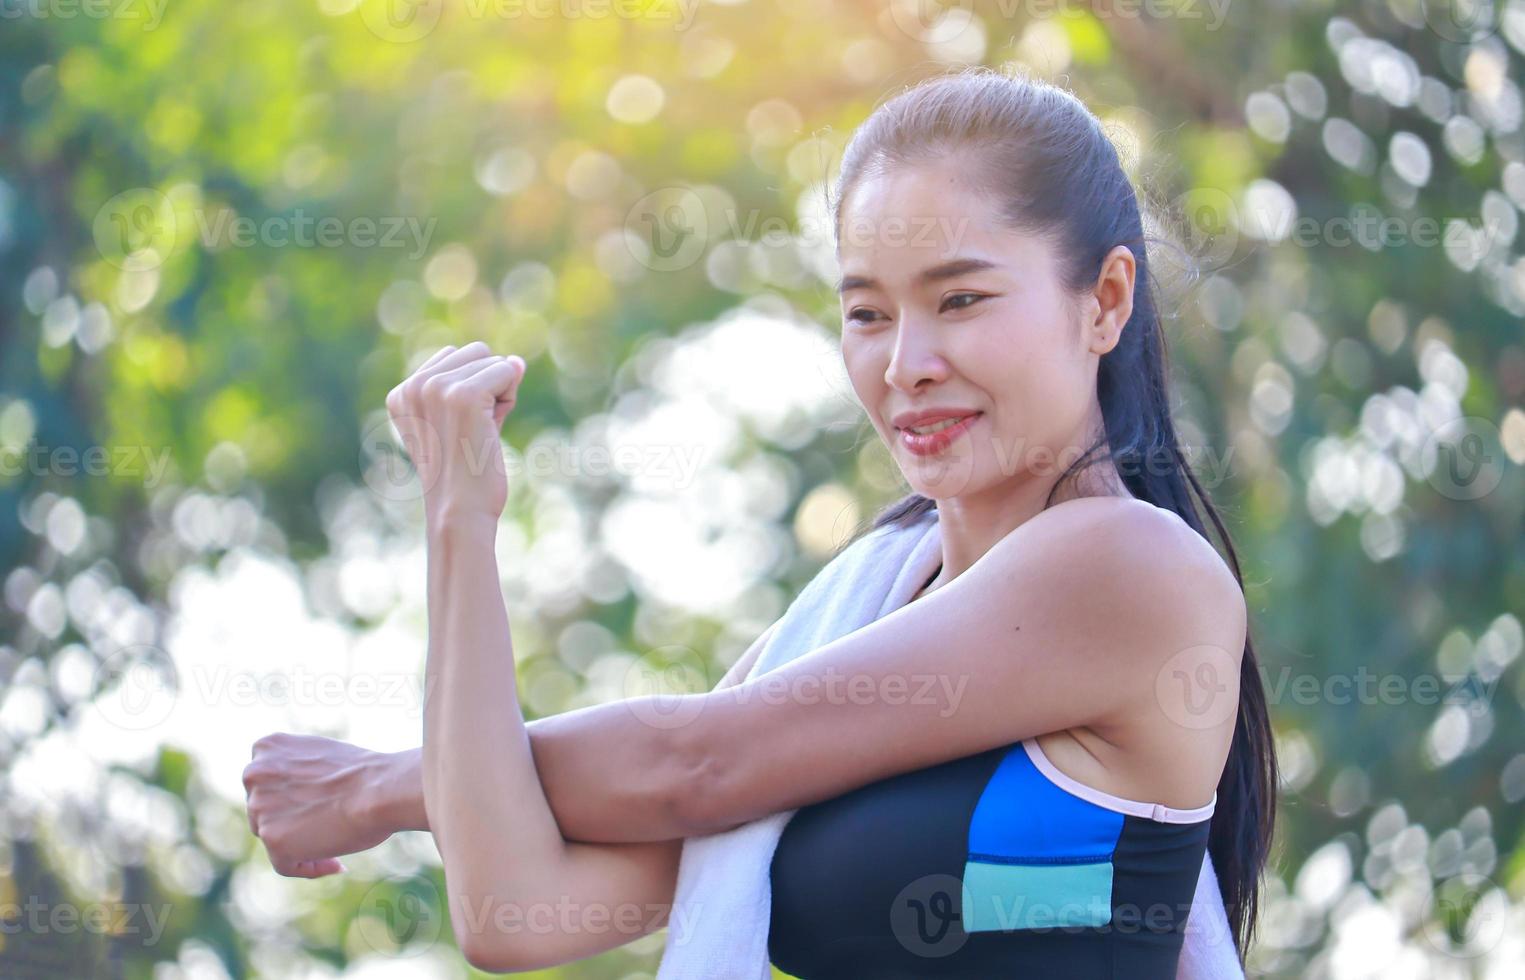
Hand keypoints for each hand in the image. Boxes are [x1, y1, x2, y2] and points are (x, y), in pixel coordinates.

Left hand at [243, 732, 400, 877]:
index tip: (320, 808)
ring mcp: (259, 807)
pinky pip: (285, 865)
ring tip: (338, 846)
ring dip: (303, 846)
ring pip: (274, 839)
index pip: (267, 784)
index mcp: (268, 747)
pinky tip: (338, 863)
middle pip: (264, 812)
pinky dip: (310, 868)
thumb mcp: (323, 757)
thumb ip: (298, 773)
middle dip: (293, 823)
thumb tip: (296, 800)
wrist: (382, 789)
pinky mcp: (272, 837)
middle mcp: (254, 773)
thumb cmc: (367, 774)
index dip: (292, 800)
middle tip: (330, 828)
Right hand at [384, 341, 526, 524]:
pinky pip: (507, 370)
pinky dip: (510, 397)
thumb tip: (517, 360)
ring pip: (493, 360)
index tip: (460, 426)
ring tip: (481, 432)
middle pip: (476, 351)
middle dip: (489, 384)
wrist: (460, 512)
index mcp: (402, 393)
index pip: (454, 357)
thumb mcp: (467, 421)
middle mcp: (414, 387)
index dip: (474, 387)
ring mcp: (437, 389)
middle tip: (476, 429)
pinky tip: (492, 428)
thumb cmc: (466, 474)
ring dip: (501, 393)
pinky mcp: (464, 396)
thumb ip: (486, 386)